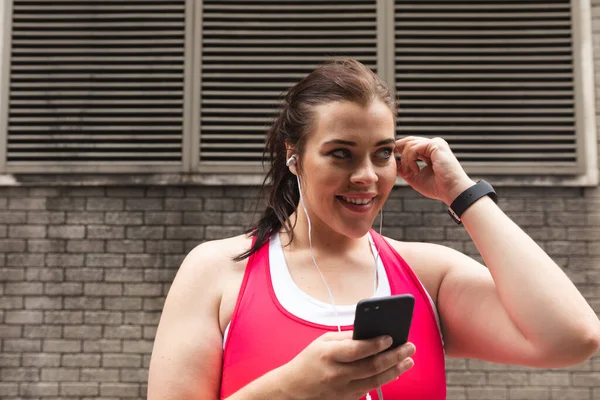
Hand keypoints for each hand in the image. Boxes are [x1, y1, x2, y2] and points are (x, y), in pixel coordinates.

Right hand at [278, 331, 415, 399]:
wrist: (294, 389)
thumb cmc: (309, 361)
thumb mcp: (323, 342)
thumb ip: (346, 337)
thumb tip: (371, 332)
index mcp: (329, 354)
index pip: (356, 349)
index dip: (375, 344)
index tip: (390, 337)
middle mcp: (337, 373)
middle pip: (371, 366)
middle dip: (394, 356)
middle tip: (409, 347)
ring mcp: (343, 389)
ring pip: (375, 380)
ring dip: (395, 369)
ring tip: (408, 360)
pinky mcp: (347, 399)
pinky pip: (370, 388)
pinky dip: (385, 379)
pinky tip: (395, 371)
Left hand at [395, 136, 474, 204]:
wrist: (452, 191)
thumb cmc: (437, 187)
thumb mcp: (415, 177)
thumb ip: (404, 169)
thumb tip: (393, 162)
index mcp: (430, 152)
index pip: (411, 145)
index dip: (400, 151)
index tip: (393, 162)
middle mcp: (433, 145)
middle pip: (410, 140)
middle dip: (399, 150)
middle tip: (393, 161)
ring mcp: (435, 143)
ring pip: (410, 145)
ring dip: (405, 161)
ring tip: (409, 173)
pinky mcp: (436, 145)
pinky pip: (414, 148)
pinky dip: (411, 161)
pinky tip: (416, 171)